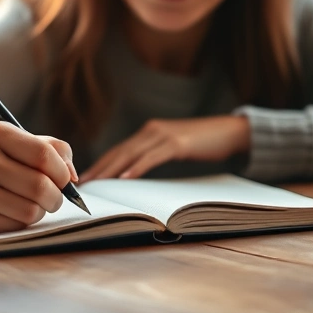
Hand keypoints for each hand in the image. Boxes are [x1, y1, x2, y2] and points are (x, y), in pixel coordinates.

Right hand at [0, 120, 76, 234]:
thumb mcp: (14, 142)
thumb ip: (52, 150)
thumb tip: (73, 176)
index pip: (43, 154)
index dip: (62, 172)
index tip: (64, 179)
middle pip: (39, 185)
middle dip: (56, 196)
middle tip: (54, 198)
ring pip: (30, 209)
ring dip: (40, 210)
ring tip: (32, 204)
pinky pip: (14, 225)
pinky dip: (22, 221)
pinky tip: (11, 212)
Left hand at [79, 116, 249, 181]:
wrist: (229, 131)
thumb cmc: (202, 143)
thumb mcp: (173, 148)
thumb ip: (155, 155)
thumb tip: (135, 174)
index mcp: (149, 132)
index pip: (119, 149)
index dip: (101, 163)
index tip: (86, 177)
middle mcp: (152, 130)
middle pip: (120, 151)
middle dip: (100, 167)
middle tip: (83, 182)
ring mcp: (164, 135)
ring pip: (131, 153)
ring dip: (112, 169)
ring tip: (97, 182)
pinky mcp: (178, 143)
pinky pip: (152, 157)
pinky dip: (137, 167)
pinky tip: (125, 177)